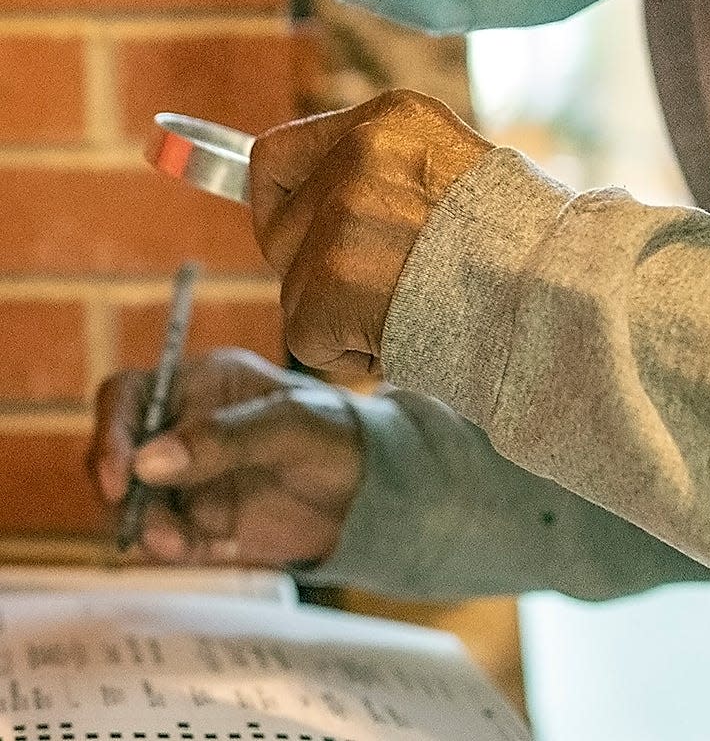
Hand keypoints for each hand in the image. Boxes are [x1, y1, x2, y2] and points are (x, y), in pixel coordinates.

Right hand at [88, 348, 362, 565]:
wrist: (372, 493)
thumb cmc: (337, 435)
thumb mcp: (290, 425)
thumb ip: (223, 438)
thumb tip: (147, 461)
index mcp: (201, 385)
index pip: (128, 395)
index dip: (112, 430)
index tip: (118, 474)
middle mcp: (184, 428)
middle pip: (118, 453)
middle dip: (122, 491)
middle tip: (146, 520)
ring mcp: (188, 478)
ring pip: (134, 502)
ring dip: (145, 525)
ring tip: (178, 543)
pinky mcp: (200, 523)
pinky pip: (164, 537)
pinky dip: (168, 547)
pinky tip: (192, 550)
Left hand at [250, 89, 491, 374]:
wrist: (559, 296)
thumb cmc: (519, 247)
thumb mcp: (451, 168)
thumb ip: (380, 173)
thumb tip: (310, 200)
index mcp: (390, 117)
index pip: (276, 153)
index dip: (279, 203)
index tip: (296, 233)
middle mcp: (357, 154)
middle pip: (280, 229)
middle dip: (316, 269)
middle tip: (383, 286)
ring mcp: (340, 217)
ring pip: (295, 287)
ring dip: (340, 314)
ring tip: (411, 307)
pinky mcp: (330, 284)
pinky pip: (305, 335)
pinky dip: (347, 353)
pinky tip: (401, 336)